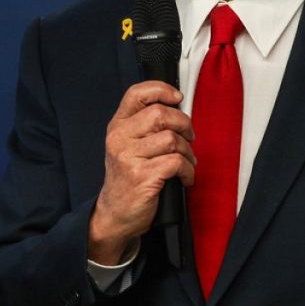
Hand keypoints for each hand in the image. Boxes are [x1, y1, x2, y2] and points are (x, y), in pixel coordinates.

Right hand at [88, 81, 195, 264]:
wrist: (114, 215)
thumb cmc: (127, 178)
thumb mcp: (128, 146)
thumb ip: (144, 126)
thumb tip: (177, 108)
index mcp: (117, 126)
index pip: (137, 93)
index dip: (161, 90)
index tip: (177, 98)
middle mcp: (119, 138)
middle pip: (160, 114)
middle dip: (184, 124)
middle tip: (189, 137)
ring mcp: (128, 157)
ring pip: (171, 139)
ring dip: (187, 151)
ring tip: (187, 162)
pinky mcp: (141, 176)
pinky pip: (176, 162)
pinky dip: (188, 170)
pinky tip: (185, 178)